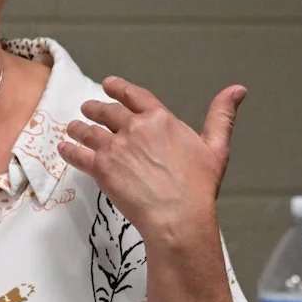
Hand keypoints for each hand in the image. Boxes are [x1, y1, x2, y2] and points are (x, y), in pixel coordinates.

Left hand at [58, 76, 245, 245]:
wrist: (178, 216)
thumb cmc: (198, 187)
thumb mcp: (216, 147)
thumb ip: (221, 115)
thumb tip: (237, 90)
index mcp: (160, 119)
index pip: (134, 95)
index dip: (118, 88)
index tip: (109, 85)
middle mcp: (134, 128)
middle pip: (107, 111)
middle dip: (95, 108)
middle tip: (87, 108)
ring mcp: (115, 147)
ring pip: (89, 130)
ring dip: (79, 128)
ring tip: (73, 128)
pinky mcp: (102, 169)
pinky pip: (78, 154)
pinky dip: (69, 150)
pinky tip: (63, 148)